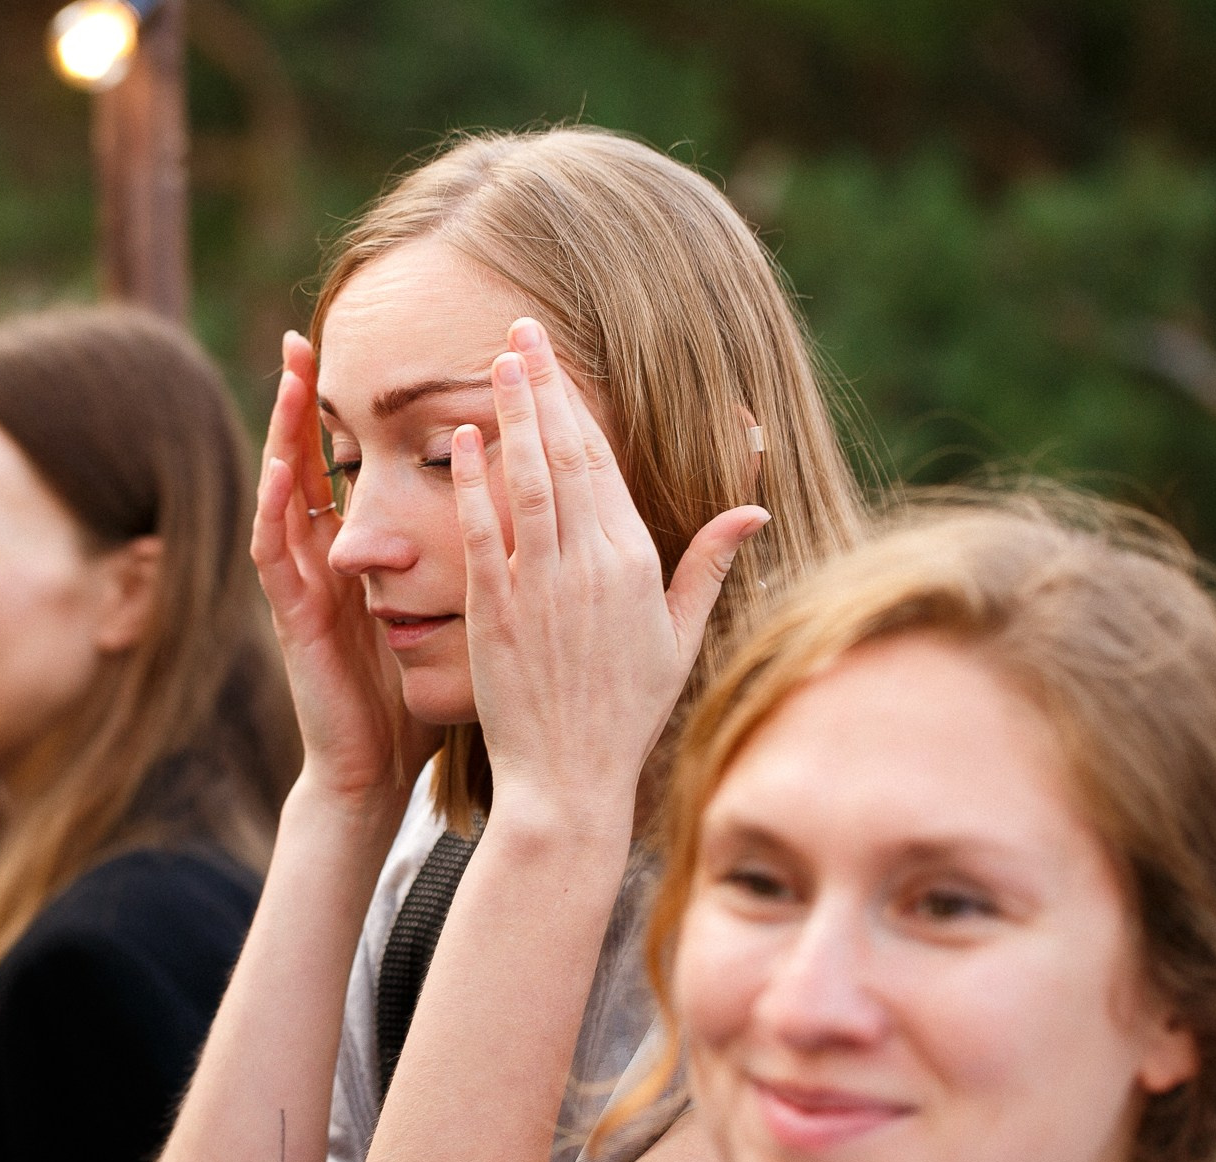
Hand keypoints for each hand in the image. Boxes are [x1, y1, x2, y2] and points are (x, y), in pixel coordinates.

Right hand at [252, 332, 441, 802]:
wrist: (374, 769)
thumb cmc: (411, 698)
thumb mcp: (444, 615)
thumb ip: (467, 567)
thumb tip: (522, 521)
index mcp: (362, 556)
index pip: (351, 468)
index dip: (352, 415)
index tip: (368, 354)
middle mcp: (325, 560)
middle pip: (308, 464)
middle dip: (302, 403)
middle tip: (303, 338)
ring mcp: (303, 587)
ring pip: (284, 494)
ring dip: (282, 436)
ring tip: (289, 379)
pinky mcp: (292, 619)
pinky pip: (275, 555)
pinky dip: (276, 511)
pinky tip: (283, 472)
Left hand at [451, 318, 767, 827]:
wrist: (570, 778)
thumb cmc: (623, 712)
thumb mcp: (679, 638)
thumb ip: (707, 566)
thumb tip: (753, 511)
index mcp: (635, 563)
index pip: (604, 464)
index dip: (577, 405)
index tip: (556, 361)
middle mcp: (591, 565)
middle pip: (567, 456)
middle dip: (544, 386)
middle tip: (520, 329)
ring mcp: (542, 587)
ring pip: (528, 481)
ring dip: (512, 415)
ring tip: (496, 359)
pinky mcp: (496, 612)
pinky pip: (484, 535)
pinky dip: (473, 484)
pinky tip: (462, 440)